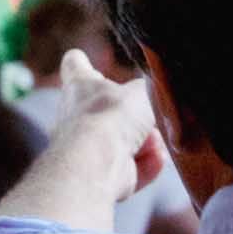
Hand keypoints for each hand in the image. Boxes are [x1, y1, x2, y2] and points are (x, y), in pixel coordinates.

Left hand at [57, 49, 164, 194]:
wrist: (97, 161)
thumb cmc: (112, 116)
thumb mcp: (142, 92)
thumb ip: (151, 91)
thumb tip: (158, 96)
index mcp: (80, 86)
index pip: (74, 65)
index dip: (81, 62)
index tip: (82, 59)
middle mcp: (77, 116)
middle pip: (106, 110)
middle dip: (134, 115)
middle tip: (150, 115)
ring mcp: (86, 148)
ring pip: (124, 143)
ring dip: (146, 143)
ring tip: (155, 142)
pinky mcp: (98, 175)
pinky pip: (129, 169)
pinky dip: (145, 165)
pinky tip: (157, 160)